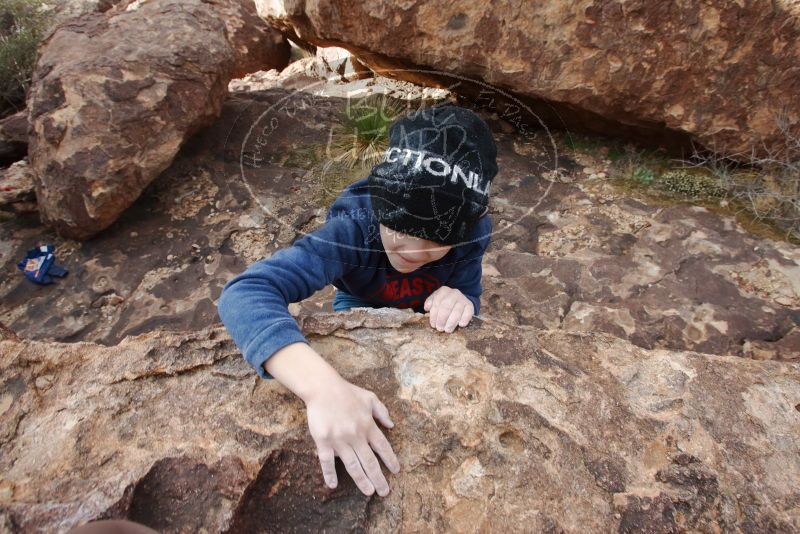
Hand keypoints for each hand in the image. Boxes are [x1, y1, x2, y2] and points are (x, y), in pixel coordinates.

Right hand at [305, 376, 399, 496]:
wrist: (323, 388)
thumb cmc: (347, 392)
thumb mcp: (369, 397)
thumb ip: (382, 412)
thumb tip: (392, 425)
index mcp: (368, 425)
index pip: (383, 447)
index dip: (390, 460)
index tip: (396, 471)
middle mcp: (356, 435)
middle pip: (370, 461)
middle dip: (379, 478)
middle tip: (385, 492)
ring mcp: (339, 440)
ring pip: (353, 465)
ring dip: (362, 480)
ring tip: (369, 492)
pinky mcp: (323, 441)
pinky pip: (327, 462)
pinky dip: (330, 474)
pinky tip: (333, 485)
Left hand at [423, 285, 473, 332]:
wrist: (459, 300)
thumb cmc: (444, 302)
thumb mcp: (436, 299)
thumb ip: (430, 303)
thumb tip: (426, 308)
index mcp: (443, 291)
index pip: (437, 302)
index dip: (434, 315)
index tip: (433, 324)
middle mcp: (454, 293)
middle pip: (446, 307)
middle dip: (442, 319)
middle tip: (439, 328)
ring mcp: (463, 299)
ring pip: (457, 311)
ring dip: (451, 322)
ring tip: (447, 330)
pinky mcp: (470, 305)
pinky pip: (468, 312)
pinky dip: (464, 319)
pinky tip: (461, 325)